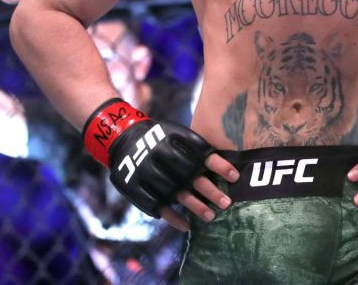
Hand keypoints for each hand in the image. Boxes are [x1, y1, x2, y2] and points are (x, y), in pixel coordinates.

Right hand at [83, 98, 238, 230]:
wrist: (121, 139)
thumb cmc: (157, 136)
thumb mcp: (173, 132)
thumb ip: (194, 146)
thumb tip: (222, 162)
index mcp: (172, 142)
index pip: (201, 155)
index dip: (219, 165)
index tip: (235, 177)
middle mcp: (161, 158)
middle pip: (191, 178)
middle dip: (211, 191)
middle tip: (227, 203)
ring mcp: (149, 174)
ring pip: (176, 194)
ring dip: (196, 207)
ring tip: (211, 216)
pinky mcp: (138, 188)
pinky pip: (158, 206)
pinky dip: (173, 218)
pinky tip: (187, 225)